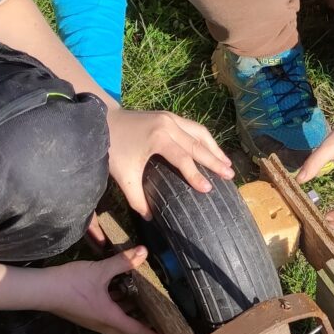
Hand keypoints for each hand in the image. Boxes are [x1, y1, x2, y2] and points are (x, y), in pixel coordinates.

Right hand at [38, 247, 170, 333]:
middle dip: (143, 329)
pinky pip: (107, 315)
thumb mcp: (100, 271)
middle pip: (128, 332)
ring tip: (142, 301)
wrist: (42, 290)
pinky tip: (119, 290)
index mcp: (110, 317)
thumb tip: (143, 252)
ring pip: (117, 323)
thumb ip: (123, 262)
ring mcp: (92, 319)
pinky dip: (117, 306)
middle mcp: (102, 323)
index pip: (138, 332)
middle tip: (156, 320)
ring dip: (129, 315)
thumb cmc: (70, 284)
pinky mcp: (85, 312)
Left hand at [106, 108, 233, 218]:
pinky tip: (212, 149)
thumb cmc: (113, 148)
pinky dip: (205, 139)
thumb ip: (137, 198)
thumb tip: (150, 218)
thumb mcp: (123, 176)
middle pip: (198, 145)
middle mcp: (169, 125)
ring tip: (227, 163)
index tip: (209, 190)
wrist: (103, 120)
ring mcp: (170, 118)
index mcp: (158, 138)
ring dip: (214, 148)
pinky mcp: (169, 116)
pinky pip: (194, 127)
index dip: (196, 176)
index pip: (184, 159)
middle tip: (230, 175)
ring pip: (200, 132)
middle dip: (215, 161)